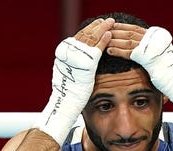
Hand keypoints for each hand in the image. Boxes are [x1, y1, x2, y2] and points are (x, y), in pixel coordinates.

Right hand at [34, 18, 114, 144]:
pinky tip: (110, 35)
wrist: (64, 108)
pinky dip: (102, 41)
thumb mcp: (70, 77)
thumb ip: (75, 67)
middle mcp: (66, 56)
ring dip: (101, 29)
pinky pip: (95, 51)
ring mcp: (75, 61)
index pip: (77, 39)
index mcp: (62, 57)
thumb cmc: (68, 98)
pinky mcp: (84, 68)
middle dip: (95, 27)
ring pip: (89, 40)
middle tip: (105, 20)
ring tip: (110, 23)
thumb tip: (81, 62)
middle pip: (83, 36)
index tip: (96, 25)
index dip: (87, 31)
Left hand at [108, 25, 172, 128]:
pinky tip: (109, 50)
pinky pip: (130, 52)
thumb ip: (149, 51)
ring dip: (115, 40)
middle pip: (131, 32)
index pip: (137, 29)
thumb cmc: (168, 74)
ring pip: (129, 41)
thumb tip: (139, 49)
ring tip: (104, 40)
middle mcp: (156, 40)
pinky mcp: (148, 58)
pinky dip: (118, 51)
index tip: (113, 27)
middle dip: (117, 31)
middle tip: (105, 30)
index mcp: (158, 37)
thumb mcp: (159, 58)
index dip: (124, 27)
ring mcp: (152, 48)